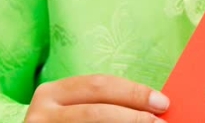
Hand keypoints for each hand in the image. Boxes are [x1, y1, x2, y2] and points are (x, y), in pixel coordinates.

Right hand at [25, 75, 170, 121]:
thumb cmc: (67, 121)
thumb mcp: (76, 107)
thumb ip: (105, 103)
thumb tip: (153, 105)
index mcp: (51, 93)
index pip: (99, 85)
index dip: (133, 93)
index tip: (162, 102)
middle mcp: (42, 115)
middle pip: (96, 112)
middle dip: (133, 116)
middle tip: (160, 122)